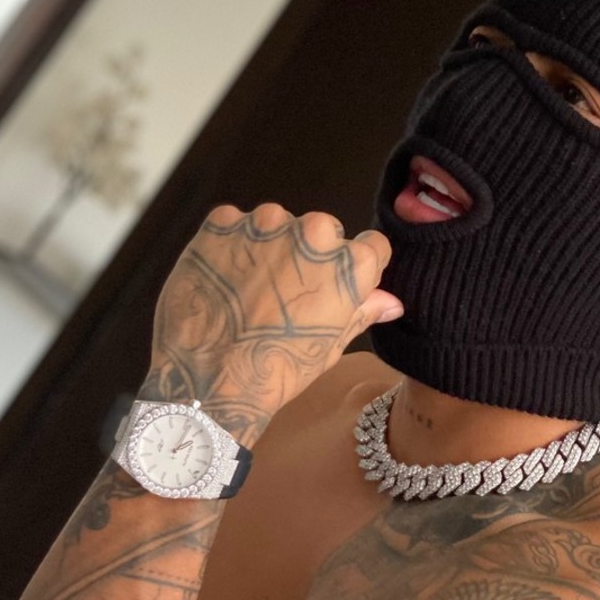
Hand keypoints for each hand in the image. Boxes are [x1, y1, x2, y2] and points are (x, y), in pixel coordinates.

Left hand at [142, 204, 400, 441]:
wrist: (208, 378)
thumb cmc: (278, 368)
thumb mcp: (330, 345)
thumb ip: (362, 312)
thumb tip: (391, 301)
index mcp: (351, 263)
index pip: (371, 246)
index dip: (353, 269)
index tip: (334, 287)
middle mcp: (314, 231)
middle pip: (323, 231)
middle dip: (310, 255)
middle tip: (286, 294)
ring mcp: (265, 223)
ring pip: (278, 225)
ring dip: (270, 246)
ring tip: (251, 289)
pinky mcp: (222, 222)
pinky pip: (235, 225)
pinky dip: (232, 245)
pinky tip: (225, 279)